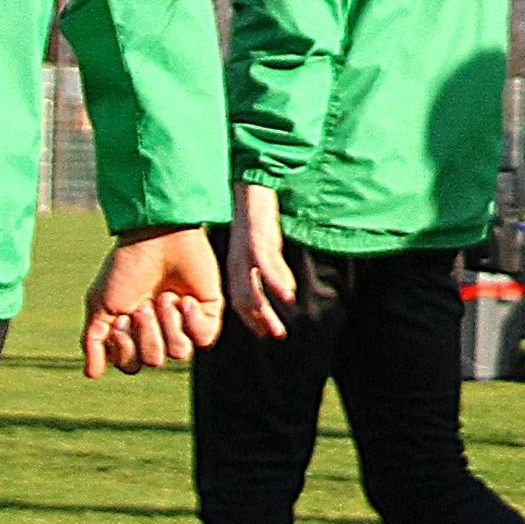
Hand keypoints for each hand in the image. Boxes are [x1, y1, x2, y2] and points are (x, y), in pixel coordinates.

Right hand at [84, 227, 224, 377]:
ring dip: (167, 323)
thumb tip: (92, 375)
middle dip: (146, 332)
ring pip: (177, 353)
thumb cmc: (126, 267)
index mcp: (133, 333)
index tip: (120, 316)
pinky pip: (203, 340)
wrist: (157, 238)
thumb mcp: (100, 304)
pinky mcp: (208, 314)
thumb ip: (93, 341)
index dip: (124, 347)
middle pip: (153, 361)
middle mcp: (159, 333)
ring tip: (166, 296)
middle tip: (144, 303)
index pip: (130, 365)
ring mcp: (184, 325)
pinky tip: (184, 300)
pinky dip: (191, 321)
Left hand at [225, 183, 301, 338]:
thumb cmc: (258, 218)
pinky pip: (265, 266)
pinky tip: (288, 296)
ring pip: (251, 289)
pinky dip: (276, 283)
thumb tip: (287, 291)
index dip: (252, 319)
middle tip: (276, 335)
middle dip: (260, 321)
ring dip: (266, 312)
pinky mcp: (257, 240)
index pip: (240, 301)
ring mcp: (245, 253)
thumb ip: (272, 269)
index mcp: (236, 266)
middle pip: (244, 300)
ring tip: (279, 328)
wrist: (252, 188)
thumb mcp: (263, 247)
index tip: (265, 333)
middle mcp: (237, 263)